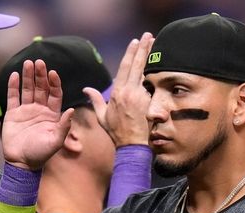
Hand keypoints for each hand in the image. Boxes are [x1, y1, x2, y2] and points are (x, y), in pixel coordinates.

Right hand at [1, 59, 73, 169]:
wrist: (22, 163)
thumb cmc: (41, 154)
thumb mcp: (55, 141)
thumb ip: (64, 126)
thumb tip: (71, 110)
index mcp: (52, 115)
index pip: (55, 95)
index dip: (54, 83)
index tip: (53, 73)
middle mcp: (40, 110)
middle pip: (41, 88)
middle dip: (41, 75)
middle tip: (39, 62)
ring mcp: (26, 111)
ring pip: (27, 90)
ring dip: (28, 76)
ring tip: (28, 63)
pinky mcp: (13, 114)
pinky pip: (13, 97)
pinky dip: (14, 86)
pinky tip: (15, 75)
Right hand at [83, 32, 153, 146]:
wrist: (131, 144)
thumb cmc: (116, 132)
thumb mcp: (102, 116)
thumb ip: (96, 100)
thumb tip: (87, 89)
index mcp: (117, 92)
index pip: (124, 67)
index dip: (131, 53)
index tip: (135, 41)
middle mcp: (128, 91)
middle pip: (137, 64)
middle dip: (144, 48)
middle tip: (149, 35)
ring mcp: (139, 96)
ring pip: (145, 74)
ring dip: (150, 59)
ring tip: (154, 44)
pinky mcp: (148, 101)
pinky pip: (150, 88)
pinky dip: (151, 80)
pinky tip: (158, 67)